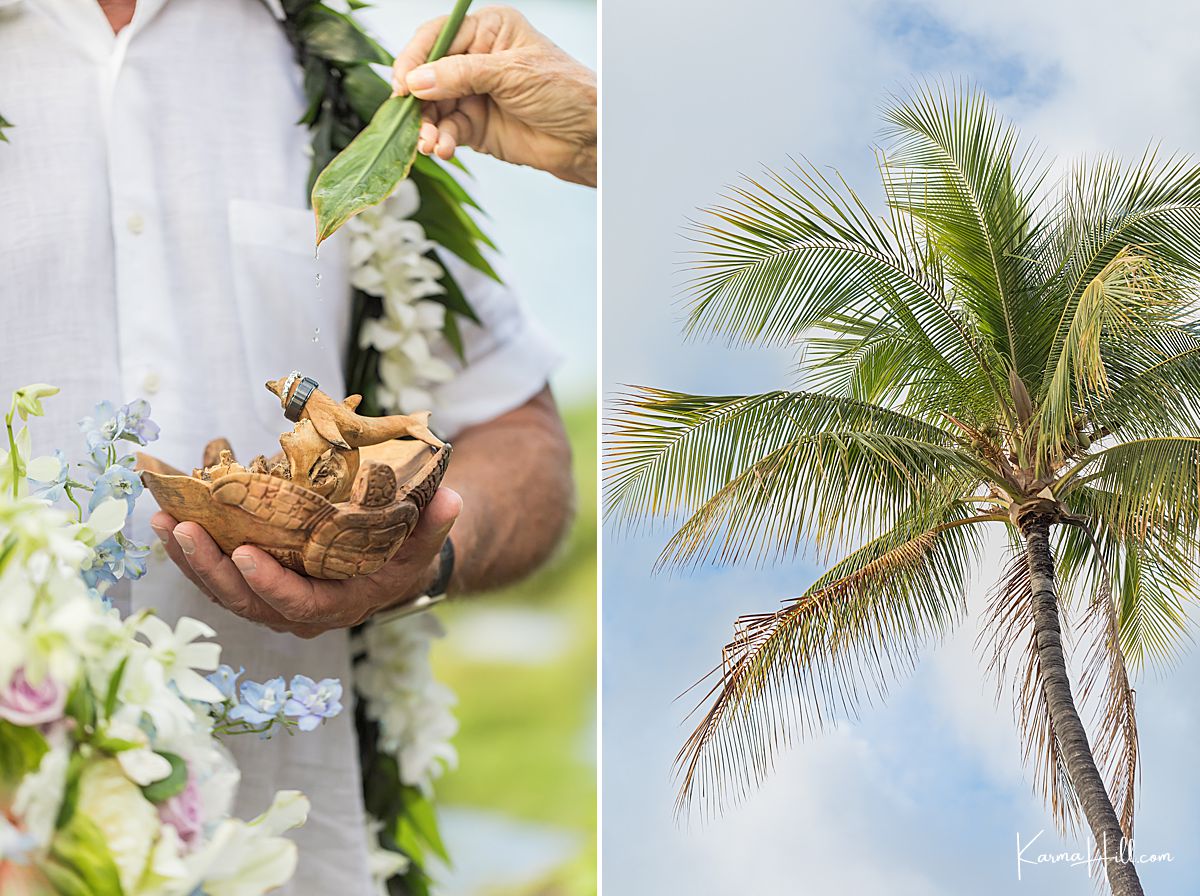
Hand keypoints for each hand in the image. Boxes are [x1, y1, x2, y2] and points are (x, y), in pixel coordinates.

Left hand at [150, 488, 461, 637]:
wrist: (392, 564)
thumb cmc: (407, 549)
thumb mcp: (426, 539)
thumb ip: (436, 523)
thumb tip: (451, 499)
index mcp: (342, 604)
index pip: (300, 604)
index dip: (269, 583)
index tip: (243, 553)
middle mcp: (303, 611)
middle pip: (248, 602)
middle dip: (212, 568)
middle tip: (185, 529)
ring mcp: (276, 599)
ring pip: (225, 592)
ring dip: (191, 559)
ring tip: (163, 520)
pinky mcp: (258, 582)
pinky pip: (219, 575)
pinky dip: (194, 551)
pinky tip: (169, 520)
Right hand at [392, 5, 596, 186]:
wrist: (589, 137)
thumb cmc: (564, 92)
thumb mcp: (512, 74)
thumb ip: (462, 75)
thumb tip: (417, 81)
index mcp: (488, 31)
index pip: (437, 38)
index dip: (415, 59)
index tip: (403, 85)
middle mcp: (476, 60)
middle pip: (428, 75)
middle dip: (417, 101)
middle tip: (410, 121)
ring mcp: (475, 94)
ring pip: (434, 107)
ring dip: (427, 126)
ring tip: (429, 143)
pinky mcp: (477, 126)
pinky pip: (448, 131)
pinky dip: (442, 140)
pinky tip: (443, 149)